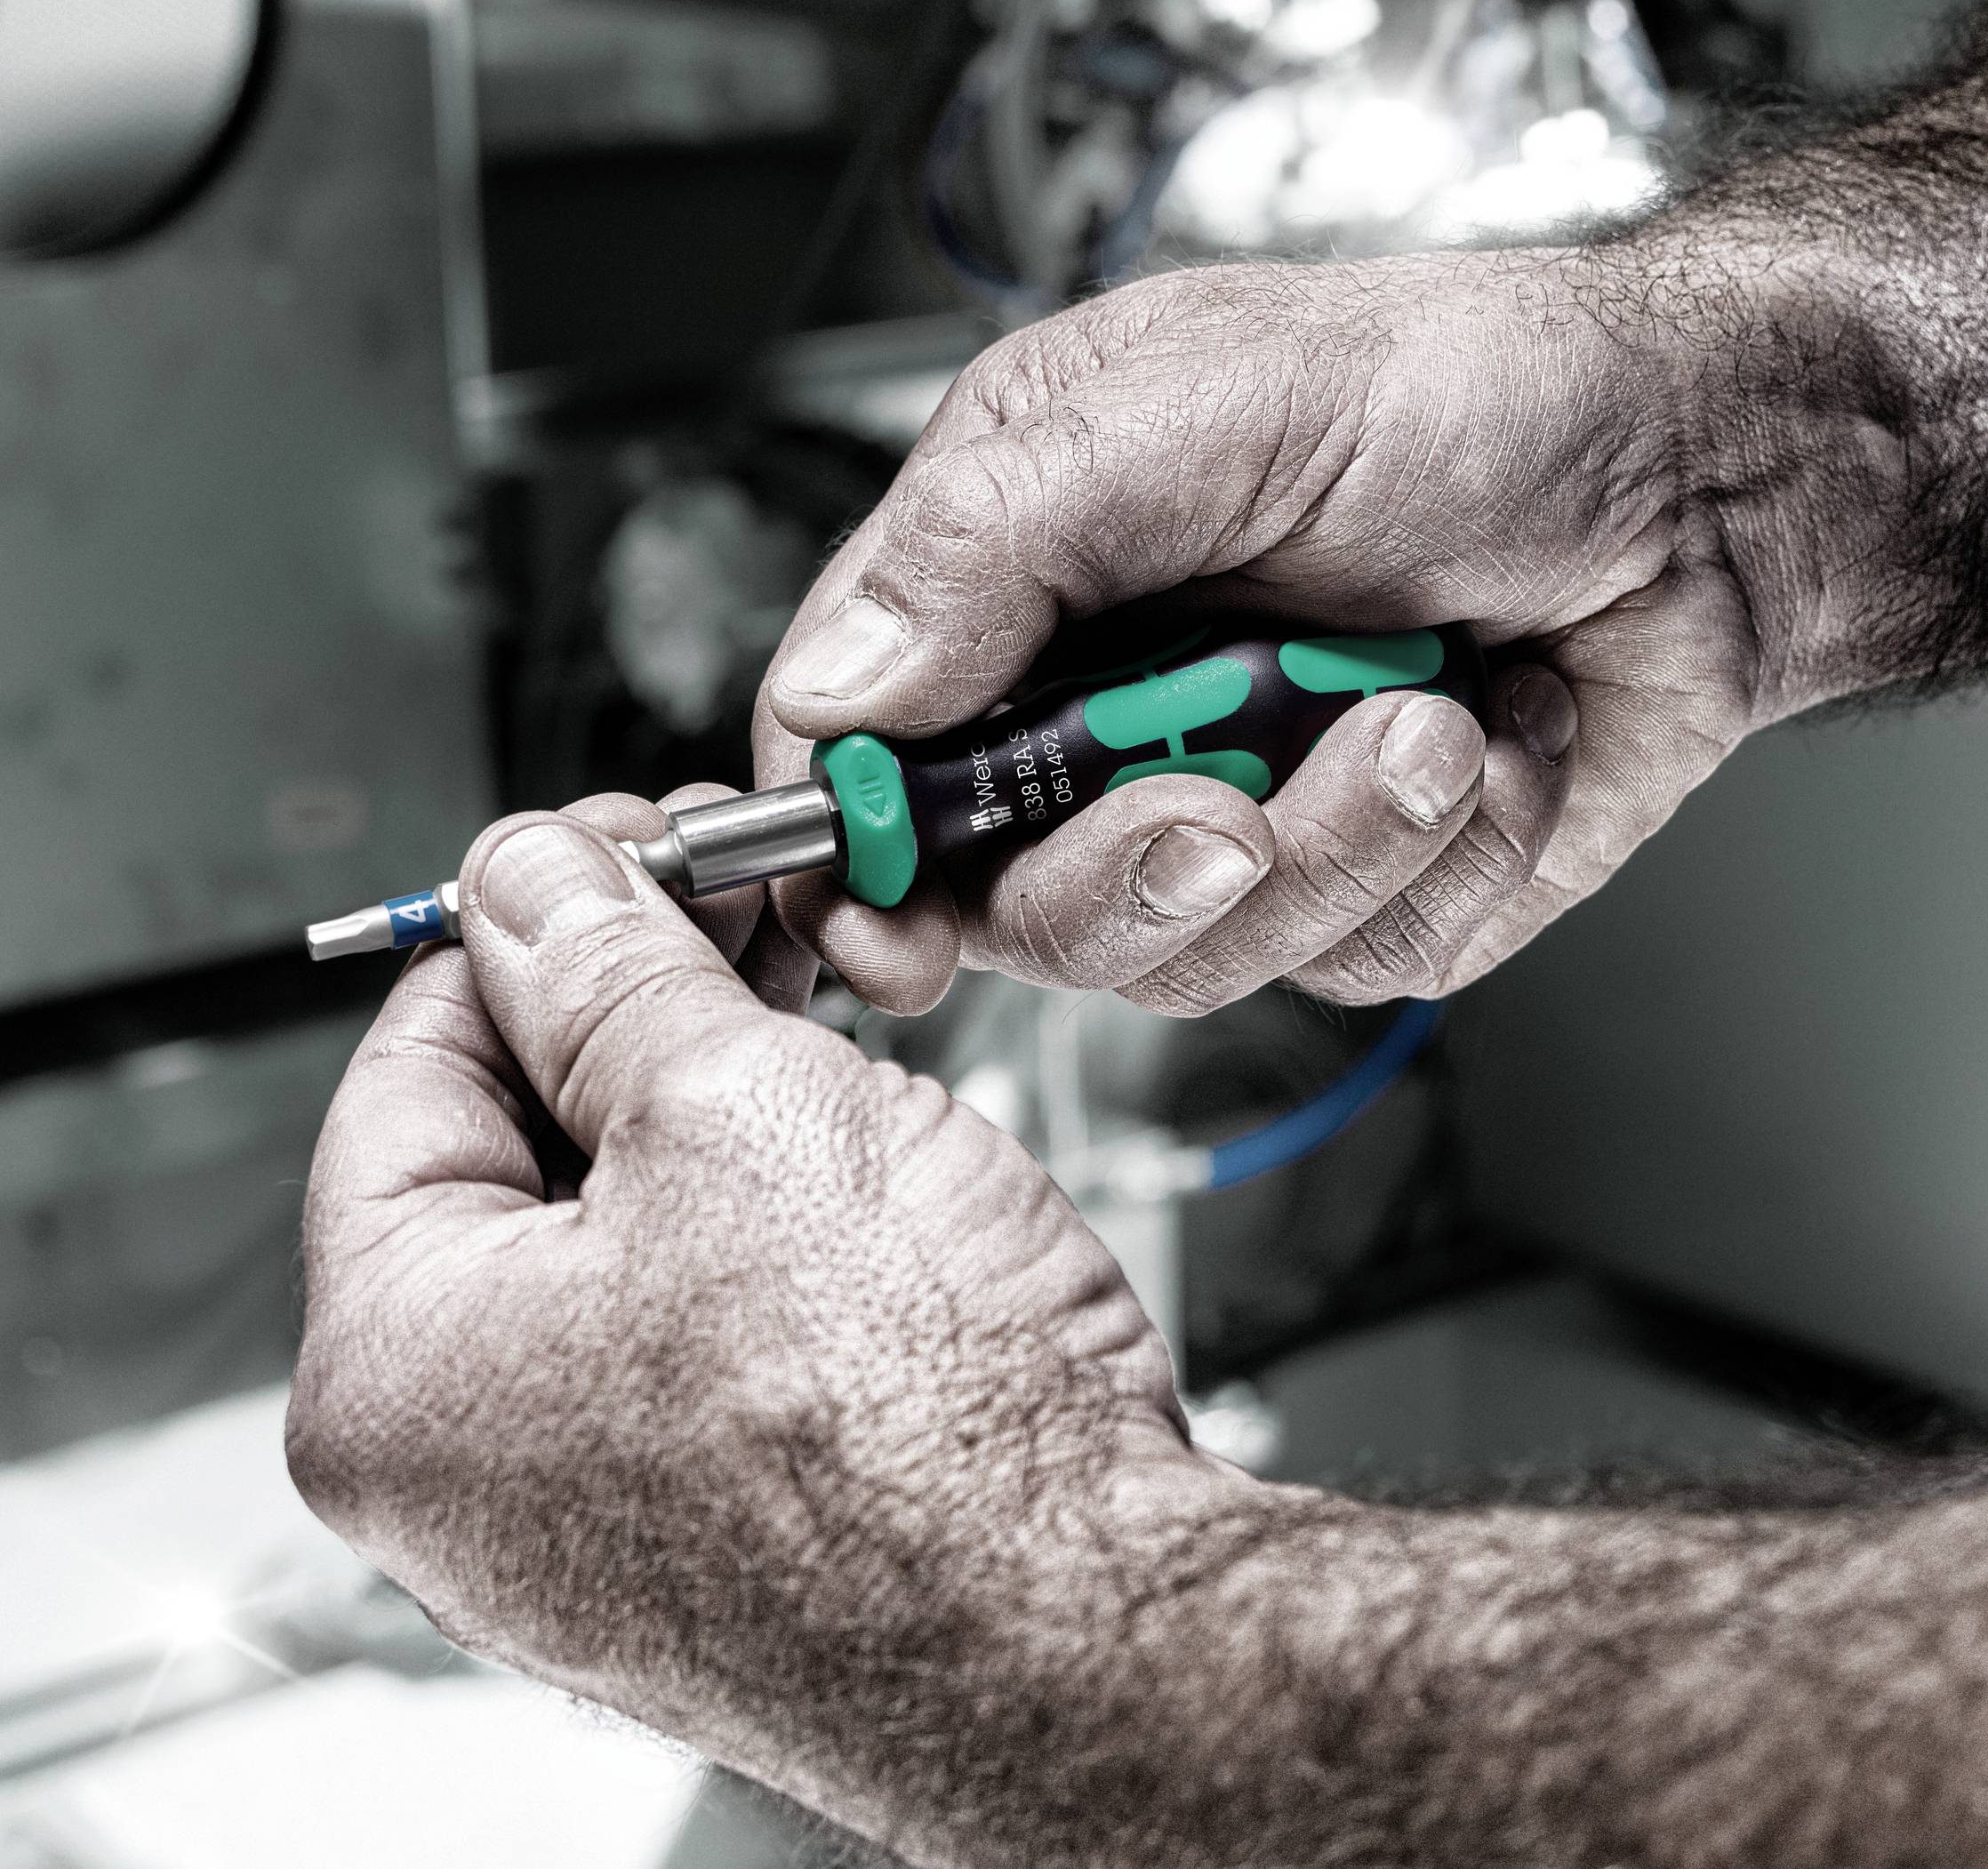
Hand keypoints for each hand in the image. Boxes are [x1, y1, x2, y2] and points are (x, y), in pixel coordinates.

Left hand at [286, 801, 1220, 1845]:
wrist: (1094, 1626)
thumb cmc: (914, 1435)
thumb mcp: (738, 1109)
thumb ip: (611, 972)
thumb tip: (533, 884)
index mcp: (398, 1375)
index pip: (408, 1071)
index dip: (528, 927)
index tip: (620, 856)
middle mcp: (475, 1469)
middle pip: (523, 1153)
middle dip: (646, 1007)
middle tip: (746, 908)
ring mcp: (602, 1509)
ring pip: (636, 1232)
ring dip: (731, 1099)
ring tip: (836, 1008)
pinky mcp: (726, 1522)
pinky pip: (715, 1321)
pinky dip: (778, 1212)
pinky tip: (867, 1140)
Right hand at [756, 246, 1813, 1016]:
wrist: (1708, 478)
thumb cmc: (1480, 392)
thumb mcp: (1213, 400)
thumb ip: (1002, 537)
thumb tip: (837, 689)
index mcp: (1027, 572)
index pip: (860, 752)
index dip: (848, 858)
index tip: (889, 925)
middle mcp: (1115, 712)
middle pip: (1014, 903)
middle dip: (1132, 869)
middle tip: (1227, 801)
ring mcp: (1244, 815)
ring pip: (1195, 951)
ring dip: (1337, 837)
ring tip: (1433, 707)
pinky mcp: (1367, 892)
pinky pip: (1357, 952)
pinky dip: (1448, 848)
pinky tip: (1497, 735)